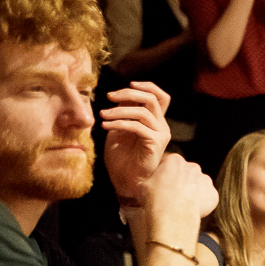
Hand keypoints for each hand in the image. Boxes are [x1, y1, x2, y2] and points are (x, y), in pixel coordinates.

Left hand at [101, 81, 171, 202]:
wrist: (125, 181)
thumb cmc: (121, 158)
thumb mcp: (119, 129)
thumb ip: (123, 112)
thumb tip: (120, 95)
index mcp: (155, 121)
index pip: (161, 97)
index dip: (147, 86)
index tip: (129, 84)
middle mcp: (161, 126)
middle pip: (152, 99)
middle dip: (129, 94)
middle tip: (109, 96)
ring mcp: (161, 134)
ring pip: (143, 111)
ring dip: (119, 110)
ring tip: (103, 115)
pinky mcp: (156, 143)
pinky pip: (138, 126)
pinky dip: (120, 123)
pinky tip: (106, 126)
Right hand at [141, 152, 217, 238]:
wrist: (172, 217)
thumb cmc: (155, 201)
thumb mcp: (141, 185)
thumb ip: (147, 178)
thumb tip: (146, 181)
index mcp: (174, 160)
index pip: (168, 162)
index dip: (163, 173)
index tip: (160, 182)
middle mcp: (192, 167)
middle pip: (185, 172)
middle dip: (179, 181)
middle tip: (170, 195)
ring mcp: (205, 180)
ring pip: (197, 184)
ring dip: (191, 191)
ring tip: (180, 204)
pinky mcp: (213, 194)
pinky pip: (207, 197)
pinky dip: (201, 203)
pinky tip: (190, 209)